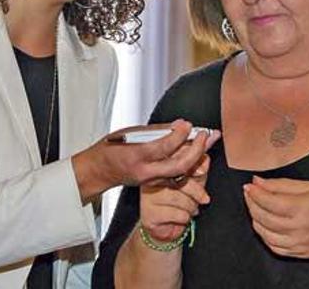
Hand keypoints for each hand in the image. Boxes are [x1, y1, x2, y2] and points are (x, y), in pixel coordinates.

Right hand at [72, 120, 218, 202]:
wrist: (100, 171)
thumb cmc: (111, 149)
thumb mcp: (129, 133)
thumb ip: (156, 131)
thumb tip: (178, 125)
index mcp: (136, 156)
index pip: (164, 147)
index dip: (179, 135)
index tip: (188, 125)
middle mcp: (145, 172)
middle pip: (178, 165)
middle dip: (196, 151)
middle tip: (205, 135)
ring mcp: (151, 180)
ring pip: (181, 173)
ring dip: (197, 157)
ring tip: (208, 140)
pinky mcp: (156, 184)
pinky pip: (177, 176)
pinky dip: (189, 164)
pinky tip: (198, 152)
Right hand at [140, 154, 211, 241]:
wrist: (166, 228)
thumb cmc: (180, 202)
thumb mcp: (194, 181)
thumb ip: (199, 168)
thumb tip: (205, 158)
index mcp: (161, 166)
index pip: (178, 159)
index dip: (193, 165)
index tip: (201, 173)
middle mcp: (151, 178)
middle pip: (181, 179)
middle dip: (196, 192)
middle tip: (202, 198)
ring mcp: (148, 195)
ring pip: (179, 198)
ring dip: (190, 207)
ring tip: (188, 209)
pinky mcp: (149, 212)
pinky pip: (176, 213)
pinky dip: (184, 218)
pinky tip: (179, 217)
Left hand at [243, 176, 308, 257]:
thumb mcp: (308, 186)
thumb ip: (280, 185)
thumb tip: (257, 182)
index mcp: (304, 208)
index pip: (270, 202)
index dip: (255, 194)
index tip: (248, 186)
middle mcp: (299, 228)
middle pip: (264, 218)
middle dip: (252, 204)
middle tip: (249, 194)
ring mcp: (297, 243)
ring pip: (264, 233)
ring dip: (255, 218)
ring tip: (256, 206)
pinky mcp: (296, 252)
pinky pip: (271, 245)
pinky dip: (263, 233)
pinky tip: (264, 222)